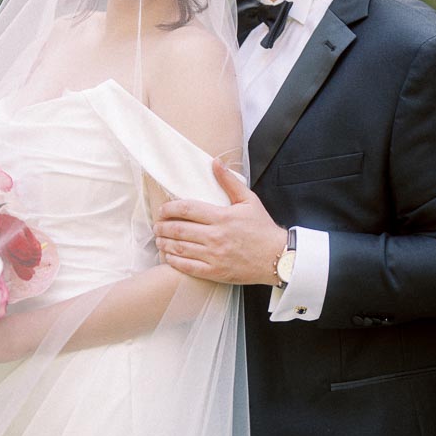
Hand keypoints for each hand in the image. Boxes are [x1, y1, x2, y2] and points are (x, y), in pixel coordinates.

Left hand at [153, 158, 287, 284]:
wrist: (278, 258)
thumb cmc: (262, 228)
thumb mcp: (249, 200)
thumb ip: (229, 181)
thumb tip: (215, 162)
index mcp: (222, 217)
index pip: (186, 209)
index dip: (169, 209)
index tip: (162, 210)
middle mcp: (216, 236)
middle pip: (178, 229)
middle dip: (162, 227)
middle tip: (157, 225)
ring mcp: (215, 256)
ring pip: (179, 248)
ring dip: (164, 243)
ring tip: (159, 240)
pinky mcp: (215, 272)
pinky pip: (187, 267)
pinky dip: (173, 261)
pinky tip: (168, 256)